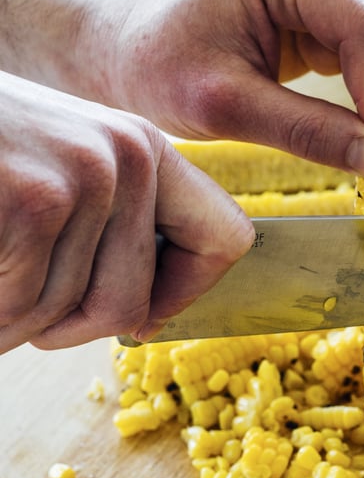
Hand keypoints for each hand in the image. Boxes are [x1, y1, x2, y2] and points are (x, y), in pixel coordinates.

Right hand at [0, 72, 254, 352]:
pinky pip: (21, 308)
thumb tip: (149, 317)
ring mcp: (87, 174)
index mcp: (148, 150)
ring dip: (12, 318)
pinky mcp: (34, 198)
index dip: (187, 292)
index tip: (142, 313)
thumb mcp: (58, 174)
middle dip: (65, 326)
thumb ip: (112, 229)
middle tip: (14, 297)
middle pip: (131, 304)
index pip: (228, 239)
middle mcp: (132, 156)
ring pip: (70, 314)